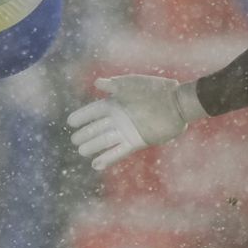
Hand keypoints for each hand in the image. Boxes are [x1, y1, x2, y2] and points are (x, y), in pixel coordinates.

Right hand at [67, 75, 206, 170]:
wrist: (177, 103)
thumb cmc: (155, 89)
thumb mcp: (132, 84)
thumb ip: (114, 85)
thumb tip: (97, 83)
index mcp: (116, 103)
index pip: (93, 111)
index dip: (82, 116)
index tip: (70, 121)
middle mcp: (119, 118)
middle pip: (96, 128)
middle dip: (85, 134)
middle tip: (74, 140)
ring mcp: (127, 131)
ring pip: (105, 140)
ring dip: (93, 146)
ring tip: (82, 152)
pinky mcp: (137, 142)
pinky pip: (118, 151)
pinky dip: (107, 158)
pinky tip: (96, 164)